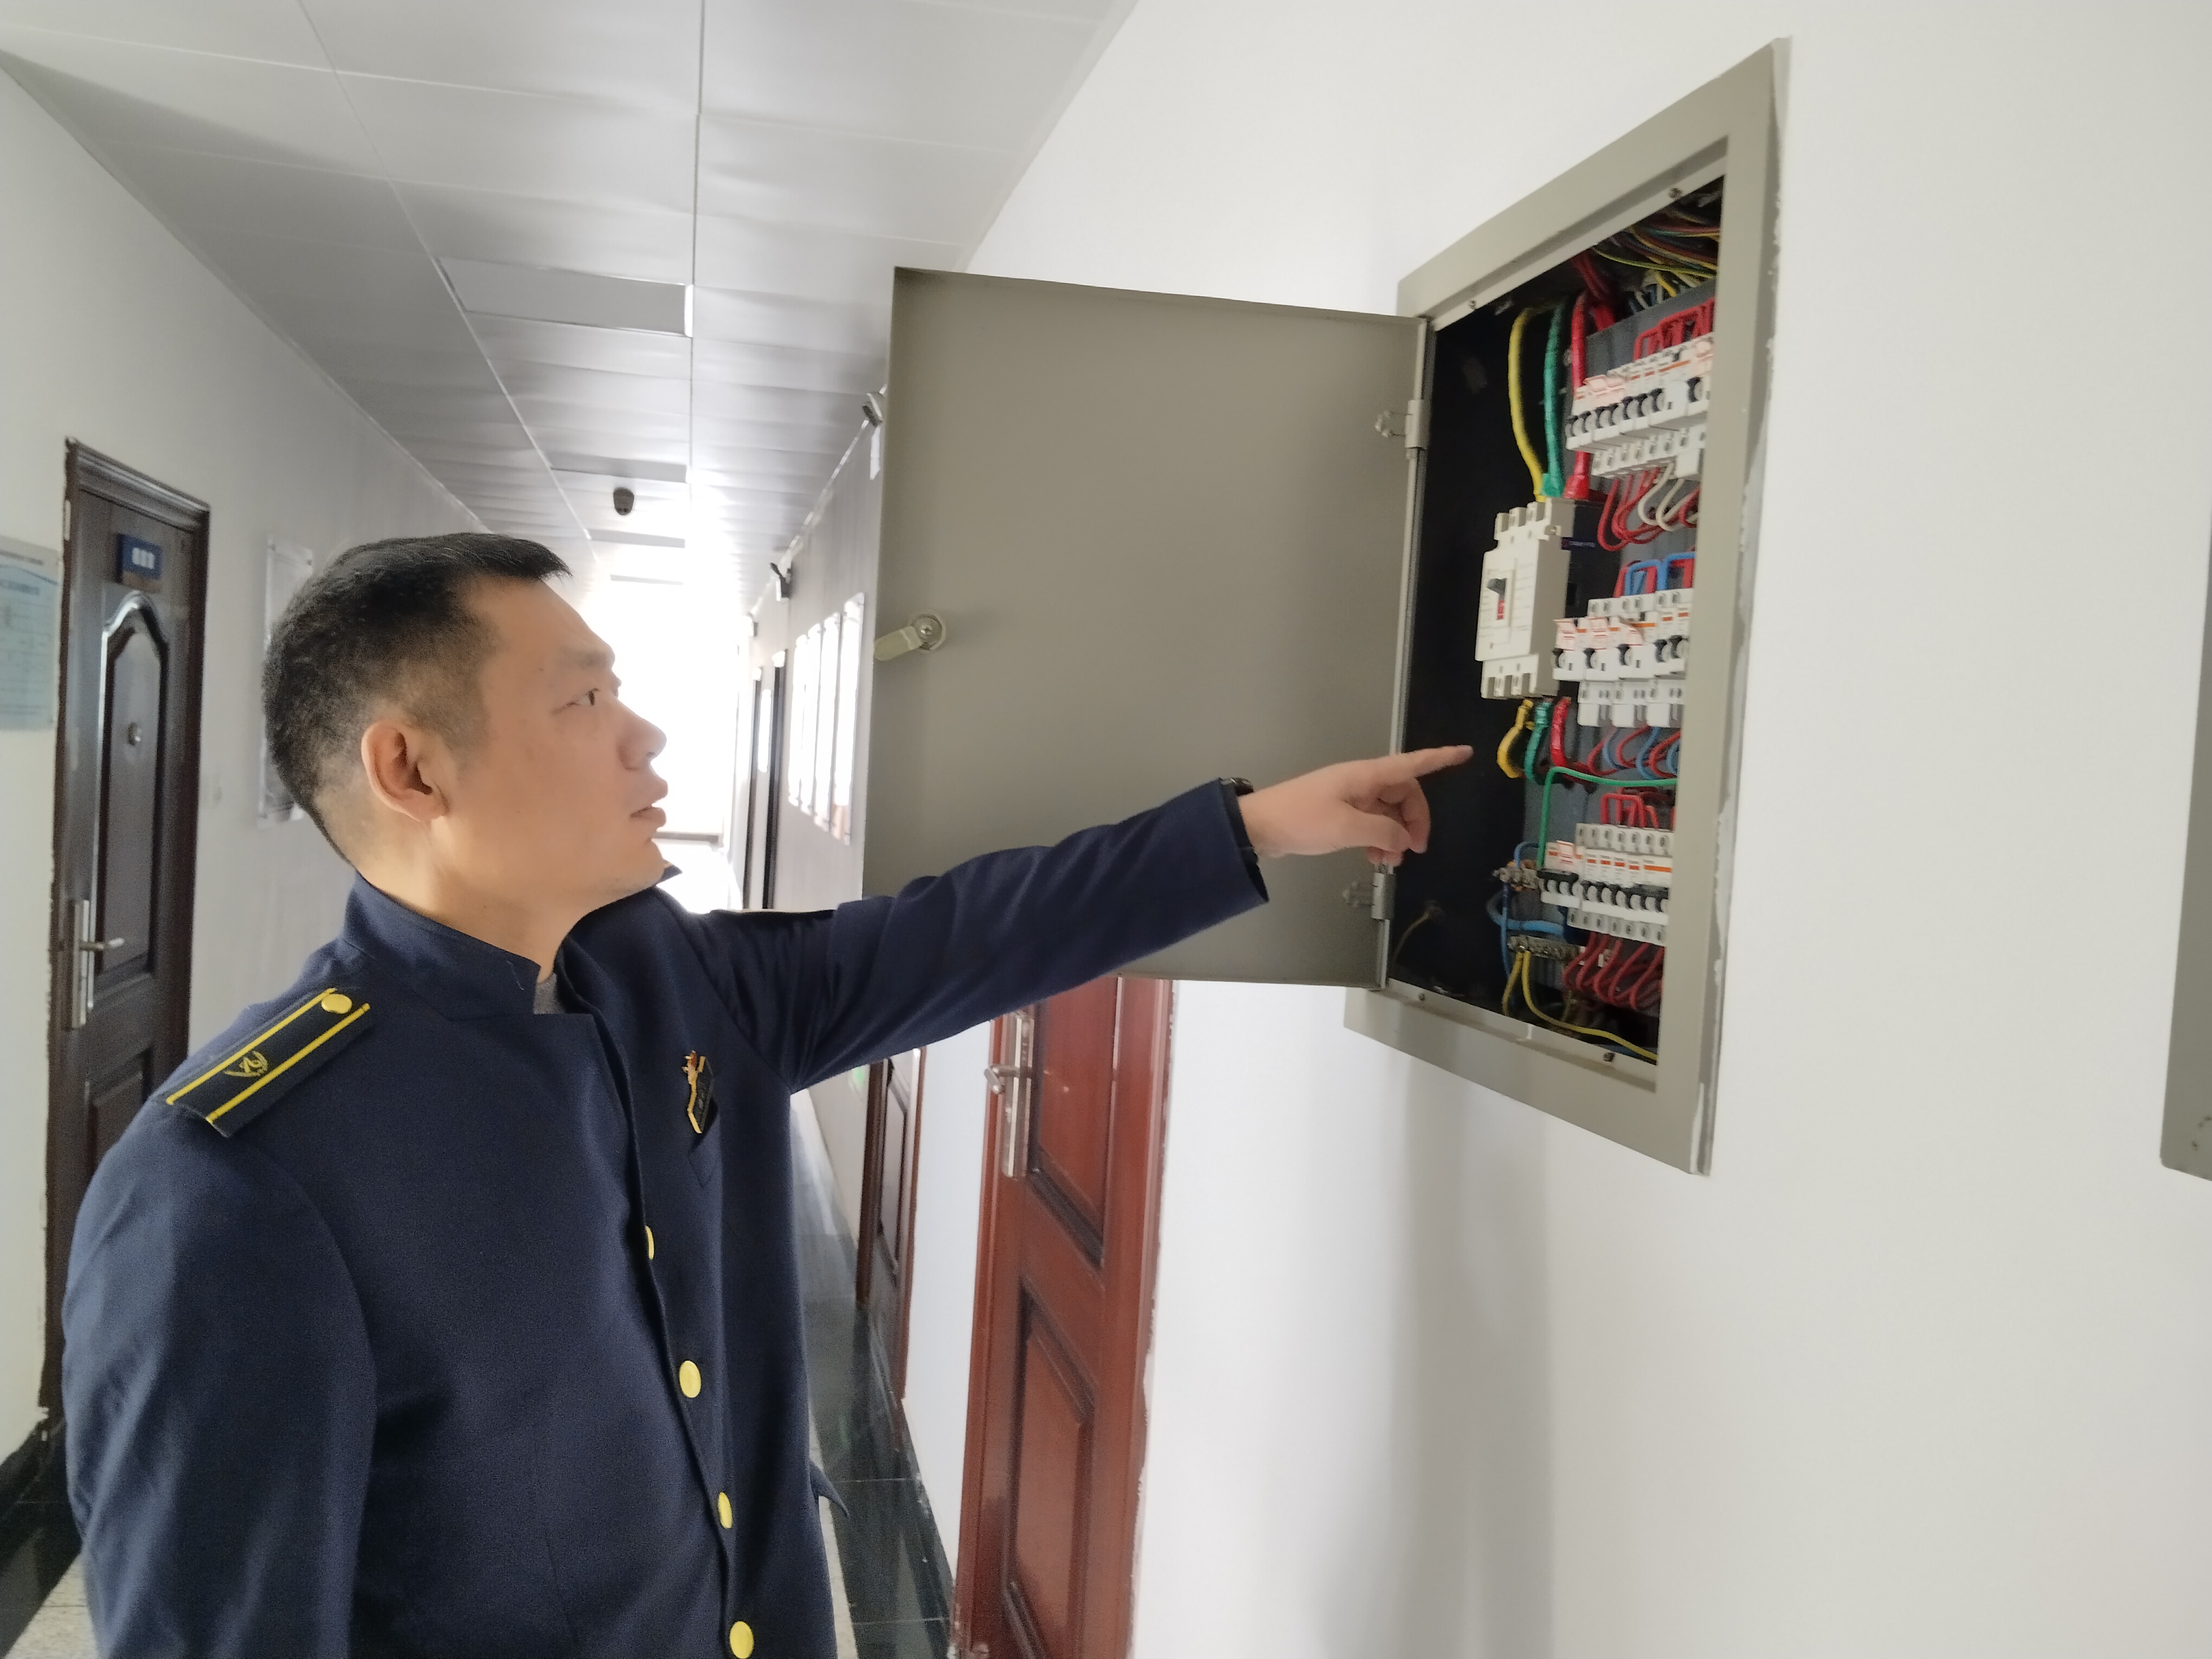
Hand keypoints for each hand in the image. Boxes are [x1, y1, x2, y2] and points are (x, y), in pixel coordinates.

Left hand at [1236, 746, 1473, 867]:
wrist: (1259, 828)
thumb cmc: (1301, 820)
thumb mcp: (1347, 829)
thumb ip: (1383, 833)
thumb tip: (1405, 840)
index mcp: (1365, 776)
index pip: (1412, 764)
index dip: (1440, 759)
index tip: (1465, 754)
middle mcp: (1361, 782)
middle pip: (1403, 795)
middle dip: (1414, 821)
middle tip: (1415, 849)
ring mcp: (1350, 798)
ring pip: (1388, 813)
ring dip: (1395, 836)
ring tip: (1391, 861)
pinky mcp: (1340, 814)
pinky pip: (1371, 824)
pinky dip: (1379, 840)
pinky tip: (1375, 859)